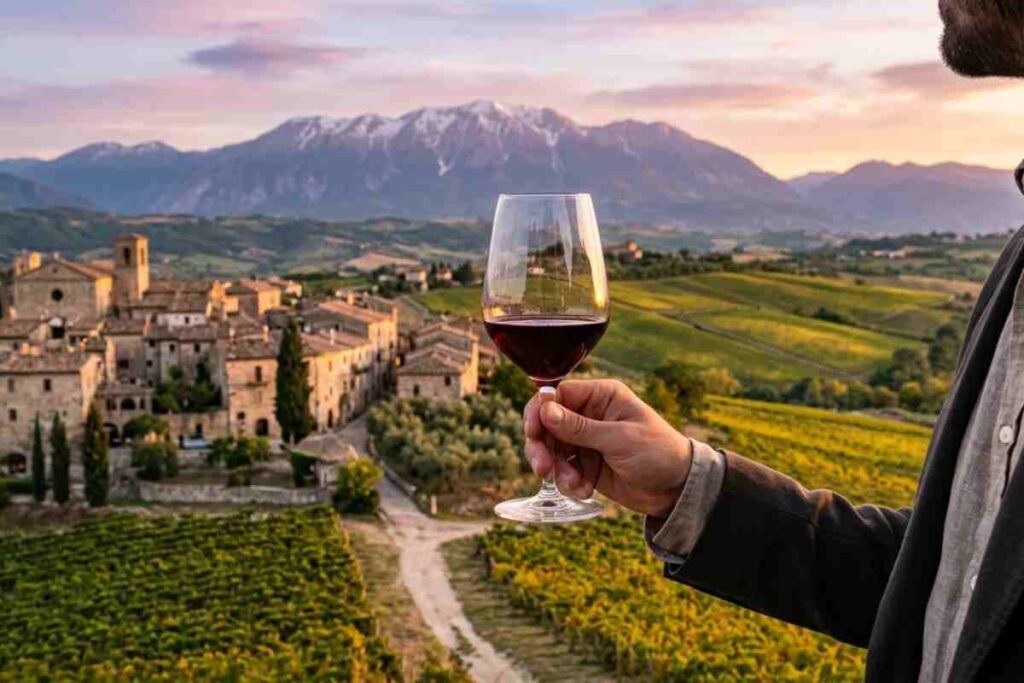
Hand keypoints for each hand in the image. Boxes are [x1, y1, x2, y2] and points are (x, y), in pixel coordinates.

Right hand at [523, 379, 692, 517]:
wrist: (677, 489)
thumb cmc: (658, 453)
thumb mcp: (619, 439)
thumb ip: (580, 427)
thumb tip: (545, 410)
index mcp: (601, 396)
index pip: (558, 394)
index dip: (540, 411)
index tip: (532, 432)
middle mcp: (589, 414)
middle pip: (547, 423)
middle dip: (542, 446)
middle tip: (542, 468)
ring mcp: (586, 440)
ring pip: (552, 448)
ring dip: (556, 468)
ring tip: (572, 485)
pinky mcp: (585, 463)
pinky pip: (563, 469)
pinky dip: (567, 481)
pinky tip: (583, 491)